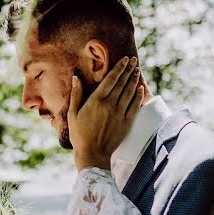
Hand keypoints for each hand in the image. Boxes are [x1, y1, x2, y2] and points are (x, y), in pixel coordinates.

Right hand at [68, 56, 142, 171]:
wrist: (93, 154)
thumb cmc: (79, 135)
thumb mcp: (73, 114)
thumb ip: (76, 94)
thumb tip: (76, 77)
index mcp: (96, 101)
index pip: (111, 79)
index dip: (119, 68)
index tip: (124, 60)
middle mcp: (110, 105)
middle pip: (122, 83)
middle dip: (129, 70)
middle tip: (134, 60)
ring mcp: (120, 114)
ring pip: (130, 92)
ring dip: (134, 80)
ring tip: (137, 70)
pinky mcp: (127, 123)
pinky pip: (135, 106)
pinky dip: (138, 96)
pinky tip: (140, 88)